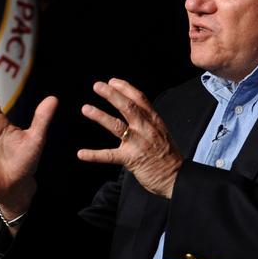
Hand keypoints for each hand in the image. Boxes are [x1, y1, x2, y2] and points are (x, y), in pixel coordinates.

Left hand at [77, 78, 182, 197]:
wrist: (176, 177)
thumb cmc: (168, 156)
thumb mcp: (161, 132)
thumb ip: (148, 121)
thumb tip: (134, 110)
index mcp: (154, 121)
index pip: (140, 99)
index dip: (125, 88)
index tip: (112, 81)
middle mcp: (147, 129)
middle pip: (128, 107)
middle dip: (112, 95)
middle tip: (97, 86)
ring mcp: (138, 143)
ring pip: (117, 125)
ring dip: (100, 116)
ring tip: (86, 108)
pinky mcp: (131, 159)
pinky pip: (110, 155)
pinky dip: (94, 155)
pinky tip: (81, 154)